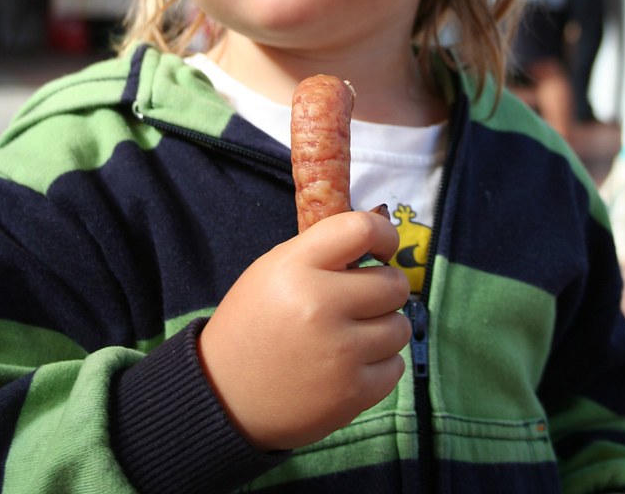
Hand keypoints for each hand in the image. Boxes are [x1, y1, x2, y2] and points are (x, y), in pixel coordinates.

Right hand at [198, 211, 410, 449]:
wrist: (224, 395)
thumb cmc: (253, 323)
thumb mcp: (272, 270)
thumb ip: (320, 252)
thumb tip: (374, 242)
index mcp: (297, 267)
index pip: (362, 229)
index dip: (384, 234)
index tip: (381, 248)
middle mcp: (321, 305)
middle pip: (393, 283)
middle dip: (385, 288)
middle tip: (363, 299)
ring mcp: (340, 352)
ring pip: (399, 326)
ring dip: (384, 327)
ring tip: (355, 333)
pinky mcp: (352, 393)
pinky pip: (396, 366)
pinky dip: (382, 363)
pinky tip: (354, 362)